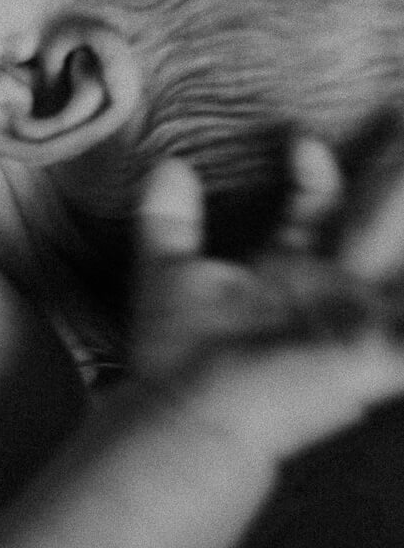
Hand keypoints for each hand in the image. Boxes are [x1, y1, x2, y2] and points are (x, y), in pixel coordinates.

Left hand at [132, 138, 403, 461]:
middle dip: (390, 187)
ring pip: (399, 271)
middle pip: (373, 228)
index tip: (301, 142)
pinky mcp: (374, 358)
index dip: (317, 174)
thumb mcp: (170, 270)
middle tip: (401, 133)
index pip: (317, 210)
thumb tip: (168, 163)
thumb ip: (169, 218)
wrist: (192, 415)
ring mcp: (356, 325)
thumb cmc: (181, 352)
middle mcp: (329, 293)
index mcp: (290, 270)